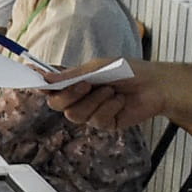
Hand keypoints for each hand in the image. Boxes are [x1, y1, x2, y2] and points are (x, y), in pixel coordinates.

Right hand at [46, 57, 165, 129]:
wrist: (155, 85)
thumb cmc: (128, 71)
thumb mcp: (98, 68)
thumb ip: (72, 76)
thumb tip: (47, 79)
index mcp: (75, 81)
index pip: (50, 86)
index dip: (40, 85)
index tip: (36, 81)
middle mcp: (79, 98)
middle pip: (57, 105)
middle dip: (70, 95)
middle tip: (86, 85)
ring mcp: (91, 112)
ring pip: (76, 115)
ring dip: (95, 101)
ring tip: (112, 90)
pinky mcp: (104, 124)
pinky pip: (96, 121)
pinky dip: (109, 108)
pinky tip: (120, 101)